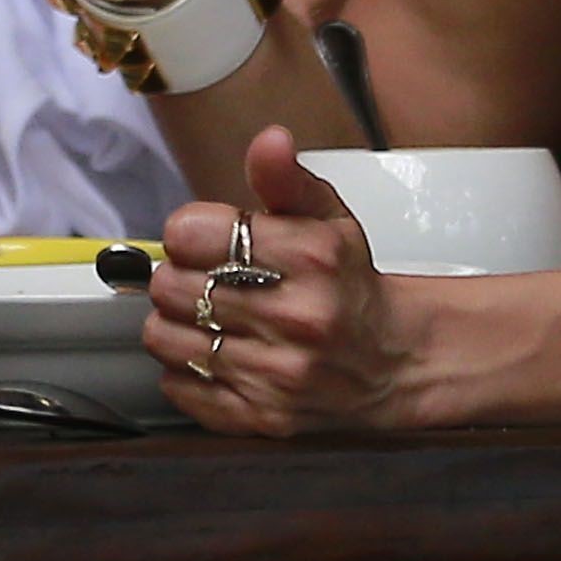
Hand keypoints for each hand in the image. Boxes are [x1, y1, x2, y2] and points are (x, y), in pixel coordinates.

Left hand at [144, 127, 420, 435]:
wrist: (395, 362)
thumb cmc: (352, 286)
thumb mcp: (329, 218)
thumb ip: (285, 179)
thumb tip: (270, 141)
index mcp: (309, 258)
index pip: (190, 233)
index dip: (188, 233)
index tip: (204, 240)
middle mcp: (295, 318)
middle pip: (172, 286)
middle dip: (180, 277)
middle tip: (207, 280)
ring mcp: (278, 374)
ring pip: (165, 337)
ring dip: (175, 324)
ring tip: (208, 317)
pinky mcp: (264, 418)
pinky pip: (179, 387)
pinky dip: (185, 370)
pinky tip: (216, 354)